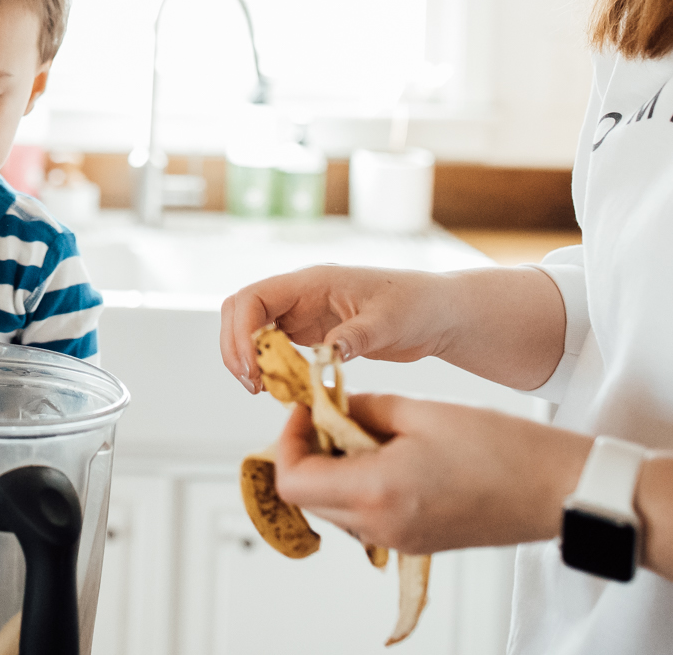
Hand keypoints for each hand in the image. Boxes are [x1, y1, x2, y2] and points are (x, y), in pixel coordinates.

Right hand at [219, 266, 455, 391]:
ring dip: (247, 358)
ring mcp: (302, 312)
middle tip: (254, 385)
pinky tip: (280, 387)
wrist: (437, 313)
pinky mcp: (310, 332)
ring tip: (263, 390)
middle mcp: (299, 295)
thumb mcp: (389, 323)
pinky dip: (267, 366)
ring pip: (251, 329)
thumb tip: (327, 355)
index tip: (254, 370)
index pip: (253, 298)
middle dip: (236, 348)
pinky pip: (273, 346)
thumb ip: (355, 337)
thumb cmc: (417, 306)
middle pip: (241, 312)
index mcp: (312, 282)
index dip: (242, 333)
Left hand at [269, 394, 590, 553]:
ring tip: (364, 430)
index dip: (288, 440)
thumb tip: (328, 406)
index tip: (305, 410)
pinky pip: (366, 517)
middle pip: (308, 497)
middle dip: (307, 453)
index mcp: (375, 492)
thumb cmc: (500, 447)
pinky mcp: (417, 542)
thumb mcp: (420, 410)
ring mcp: (399, 540)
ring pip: (335, 508)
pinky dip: (361, 485)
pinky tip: (388, 454)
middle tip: (327, 415)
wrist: (558, 490)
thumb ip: (362, 408)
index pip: (293, 480)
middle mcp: (380, 526)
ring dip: (334, 470)